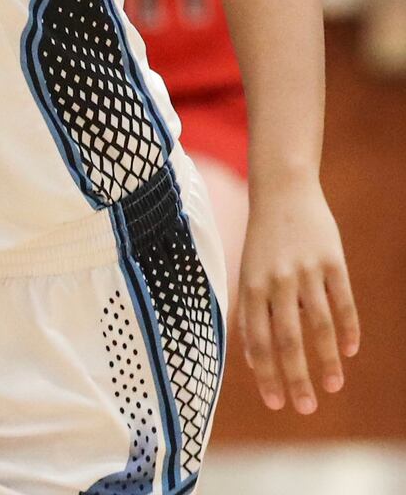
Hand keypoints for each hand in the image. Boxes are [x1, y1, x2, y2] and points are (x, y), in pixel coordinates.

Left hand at [237, 178, 359, 413]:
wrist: (282, 191)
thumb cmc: (263, 240)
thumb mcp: (248, 271)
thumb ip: (251, 311)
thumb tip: (252, 357)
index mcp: (250, 286)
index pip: (257, 341)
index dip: (266, 374)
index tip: (275, 403)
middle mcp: (276, 282)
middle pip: (287, 340)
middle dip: (295, 378)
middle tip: (305, 408)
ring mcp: (306, 272)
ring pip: (319, 326)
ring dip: (327, 360)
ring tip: (332, 386)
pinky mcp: (333, 262)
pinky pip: (343, 302)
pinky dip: (348, 329)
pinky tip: (350, 351)